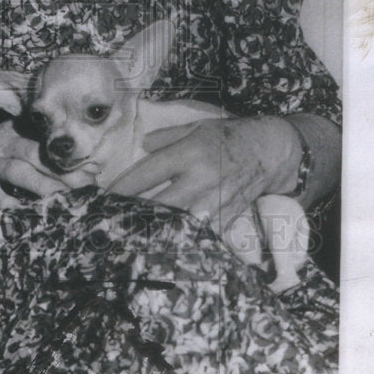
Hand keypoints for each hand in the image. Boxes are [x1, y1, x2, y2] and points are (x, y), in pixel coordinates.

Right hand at [0, 121, 95, 210]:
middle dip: (65, 171)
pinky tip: (17, 210)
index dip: (72, 156)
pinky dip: (3, 201)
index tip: (96, 168)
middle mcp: (3, 143)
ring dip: (42, 185)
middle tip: (88, 187)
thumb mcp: (6, 142)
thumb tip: (76, 166)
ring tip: (61, 200)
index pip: (48, 141)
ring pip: (18, 171)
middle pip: (38, 155)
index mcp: (14, 132)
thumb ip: (34, 149)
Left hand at [111, 116, 301, 239]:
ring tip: (131, 239)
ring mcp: (215, 201)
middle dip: (134, 216)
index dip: (123, 187)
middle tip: (111, 224)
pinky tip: (164, 247)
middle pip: (160, 204)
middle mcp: (201, 178)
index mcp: (190, 153)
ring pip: (179, 224)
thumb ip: (166, 137)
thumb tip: (142, 146)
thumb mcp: (195, 126)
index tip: (104, 198)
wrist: (269, 151)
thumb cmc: (227, 137)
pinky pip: (199, 234)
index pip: (148, 173)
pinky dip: (181, 240)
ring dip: (155, 232)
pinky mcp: (226, 218)